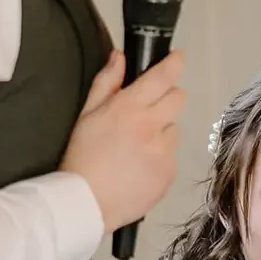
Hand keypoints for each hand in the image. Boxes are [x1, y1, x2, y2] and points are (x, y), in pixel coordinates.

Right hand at [61, 49, 186, 232]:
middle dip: (167, 98)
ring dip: (160, 132)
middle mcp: (152, 126)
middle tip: (148, 110)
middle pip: (178, 99)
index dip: (174, 63)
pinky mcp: (169, 173)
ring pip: (173, 130)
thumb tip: (120, 56)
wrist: (87, 203)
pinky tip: (139, 167)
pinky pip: (170, 157)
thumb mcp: (86, 115)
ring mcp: (164, 151)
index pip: (163, 76)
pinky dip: (159, 158)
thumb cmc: (82, 157)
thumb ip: (106, 82)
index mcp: (130, 108)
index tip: (177, 58)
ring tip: (137, 148)